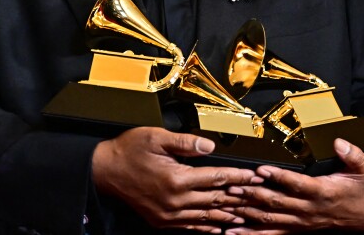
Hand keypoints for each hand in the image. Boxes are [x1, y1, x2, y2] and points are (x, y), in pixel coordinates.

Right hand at [92, 127, 263, 233]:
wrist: (105, 170)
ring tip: (245, 214)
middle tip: (259, 196)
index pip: (216, 178)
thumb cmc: (129, 150)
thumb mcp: (156, 137)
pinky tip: (218, 226)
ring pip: (205, 216)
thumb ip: (185, 143)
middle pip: (215, 199)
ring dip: (227, 215)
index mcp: (176, 178)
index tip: (255, 176)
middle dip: (239, 197)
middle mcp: (175, 200)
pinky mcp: (161, 220)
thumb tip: (210, 146)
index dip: (238, 177)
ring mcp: (168, 214)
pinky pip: (190, 226)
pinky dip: (206, 226)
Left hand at [223, 138, 363, 233]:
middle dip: (254, 194)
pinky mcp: (297, 229)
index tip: (262, 169)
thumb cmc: (362, 190)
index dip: (279, 177)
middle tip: (234, 185)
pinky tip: (234, 231)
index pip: (297, 184)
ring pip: (271, 219)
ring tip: (229, 205)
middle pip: (278, 202)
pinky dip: (253, 233)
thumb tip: (339, 142)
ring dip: (249, 212)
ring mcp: (302, 222)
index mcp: (323, 192)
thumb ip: (354, 155)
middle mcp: (309, 209)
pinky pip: (273, 233)